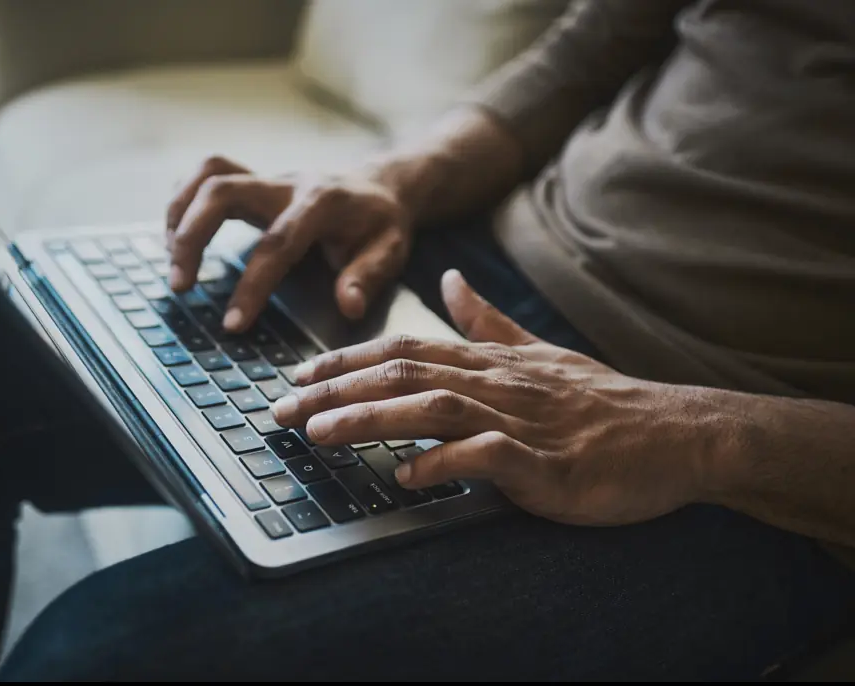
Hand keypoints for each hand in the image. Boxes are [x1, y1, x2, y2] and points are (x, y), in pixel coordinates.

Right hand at [166, 156, 413, 331]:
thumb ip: (367, 277)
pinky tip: (178, 239)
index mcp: (322, 202)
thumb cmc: (381, 224)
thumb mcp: (390, 251)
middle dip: (192, 235)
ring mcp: (267, 178)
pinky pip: (208, 176)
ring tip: (173, 262)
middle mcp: (287, 183)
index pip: (277, 243)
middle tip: (180, 286)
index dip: (252, 285)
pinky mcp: (253, 181)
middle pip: (223, 189)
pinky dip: (185, 202)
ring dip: (179, 214)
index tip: (232, 324)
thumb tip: (348, 307)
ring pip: (209, 173)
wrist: (381, 185)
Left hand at [272, 270, 709, 525]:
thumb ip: (488, 320)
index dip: (345, 360)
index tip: (298, 376)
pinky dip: (443, 464)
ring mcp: (520, 421)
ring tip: (318, 434)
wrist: (676, 434)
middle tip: (280, 409)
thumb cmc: (601, 401)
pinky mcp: (545, 462)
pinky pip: (486, 458)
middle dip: (335, 389)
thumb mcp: (539, 353)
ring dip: (370, 419)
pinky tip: (405, 476)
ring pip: (432, 407)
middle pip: (403, 374)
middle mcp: (496, 383)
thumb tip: (450, 282)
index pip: (402, 350)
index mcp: (489, 361)